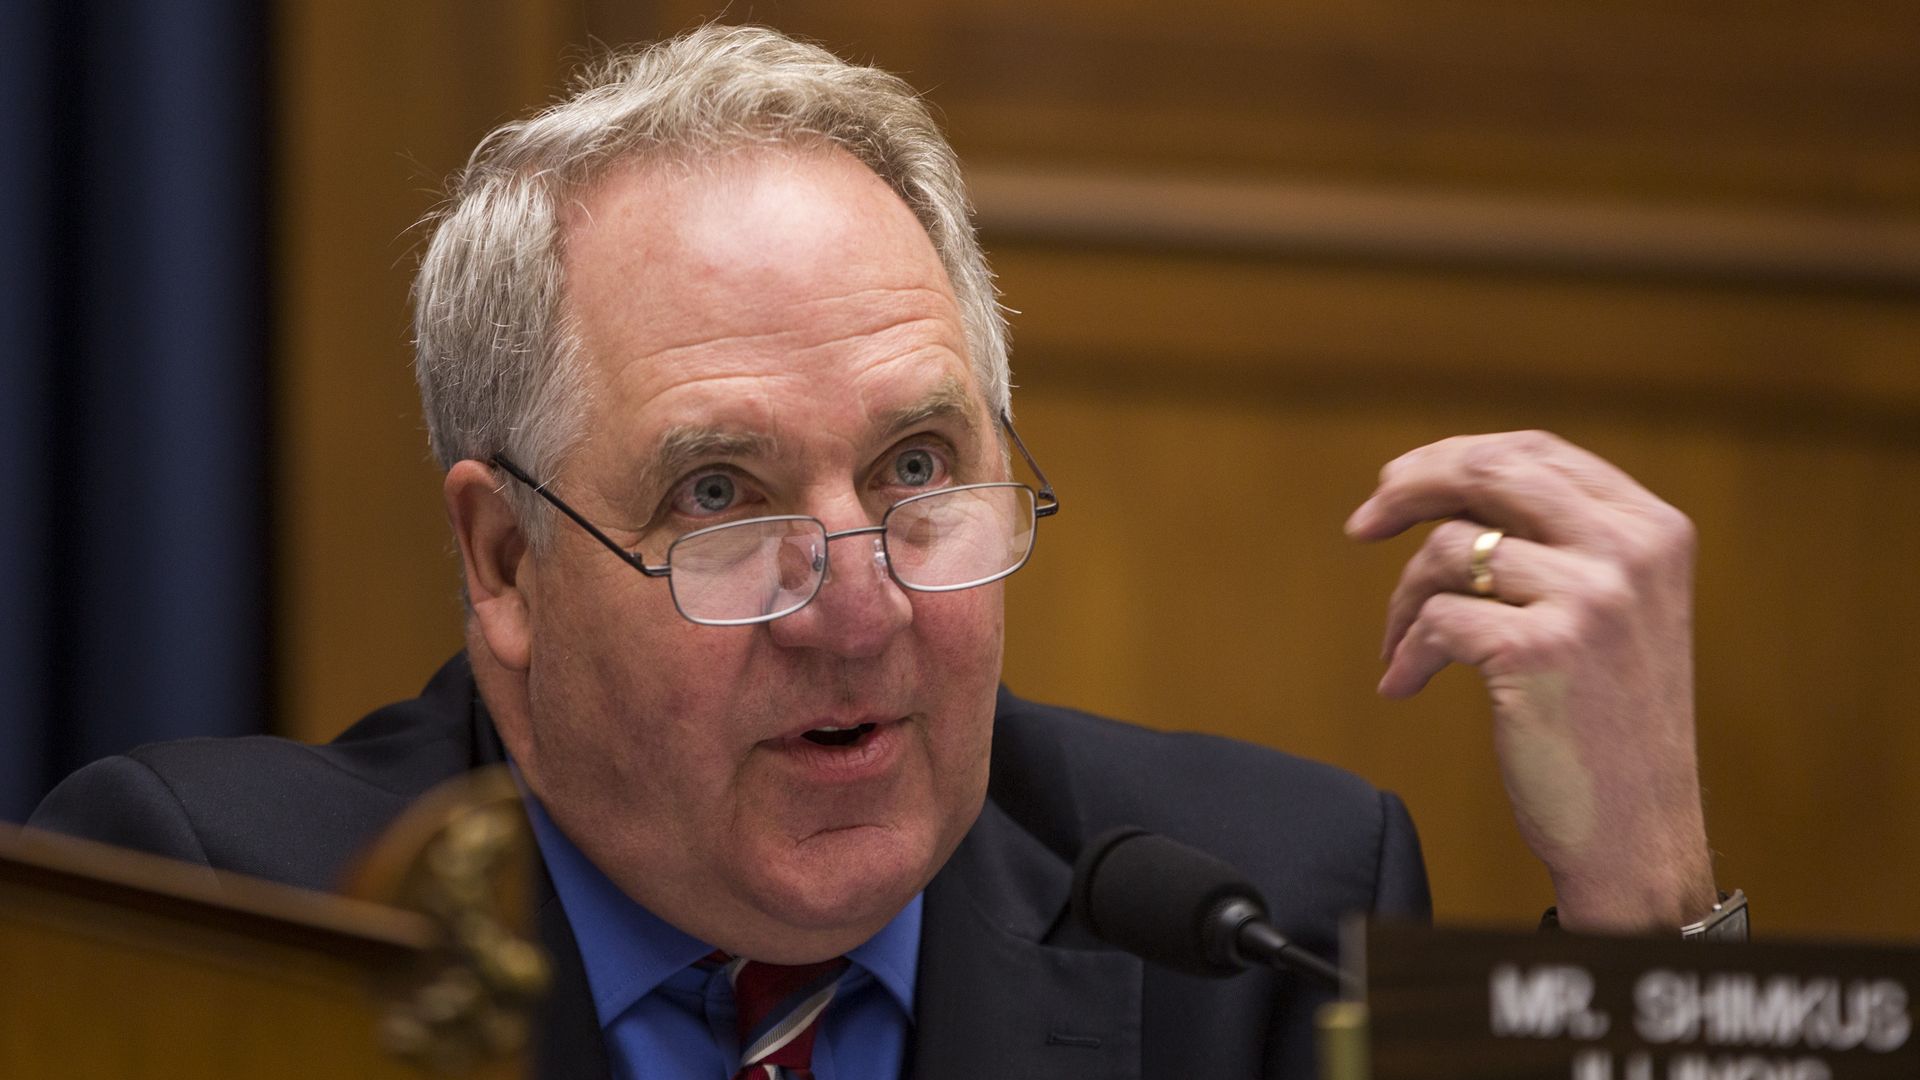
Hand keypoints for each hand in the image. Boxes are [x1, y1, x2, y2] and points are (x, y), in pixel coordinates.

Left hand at [1346, 431, 1717, 930]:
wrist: (1638, 832)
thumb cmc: (1608, 726)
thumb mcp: (1613, 611)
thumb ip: (1560, 542)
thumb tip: (1445, 483)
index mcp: (1654, 529)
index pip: (1537, 451)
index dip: (1455, 456)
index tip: (1396, 482)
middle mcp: (1631, 550)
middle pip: (1489, 472)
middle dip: (1410, 489)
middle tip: (1362, 525)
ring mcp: (1590, 597)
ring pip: (1450, 550)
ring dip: (1404, 601)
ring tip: (1398, 646)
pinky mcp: (1540, 650)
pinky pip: (1435, 620)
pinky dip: (1405, 654)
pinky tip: (1401, 686)